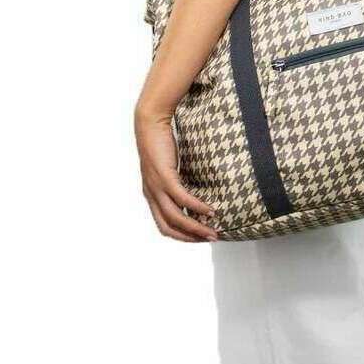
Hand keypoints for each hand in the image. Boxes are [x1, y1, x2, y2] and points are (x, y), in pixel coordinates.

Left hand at [135, 107, 218, 241]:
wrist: (150, 124)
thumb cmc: (160, 142)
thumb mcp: (167, 167)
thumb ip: (175, 180)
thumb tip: (194, 187)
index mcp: (151, 194)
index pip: (163, 226)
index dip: (181, 236)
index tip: (198, 238)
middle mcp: (151, 194)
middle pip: (170, 227)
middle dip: (191, 237)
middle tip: (209, 239)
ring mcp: (157, 187)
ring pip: (176, 217)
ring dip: (196, 227)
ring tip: (213, 231)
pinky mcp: (165, 177)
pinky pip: (182, 198)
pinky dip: (197, 208)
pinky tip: (210, 211)